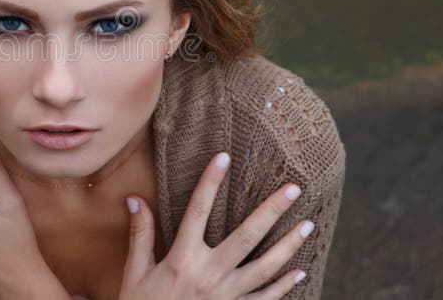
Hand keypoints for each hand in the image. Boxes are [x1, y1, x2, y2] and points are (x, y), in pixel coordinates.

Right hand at [118, 152, 312, 298]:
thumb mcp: (134, 272)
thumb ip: (140, 235)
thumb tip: (135, 199)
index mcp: (181, 259)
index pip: (197, 211)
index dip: (210, 182)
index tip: (223, 157)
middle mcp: (208, 275)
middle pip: (246, 236)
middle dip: (272, 211)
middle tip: (294, 188)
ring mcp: (225, 296)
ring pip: (264, 267)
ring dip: (288, 245)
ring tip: (308, 224)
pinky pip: (264, 298)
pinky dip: (284, 286)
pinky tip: (299, 271)